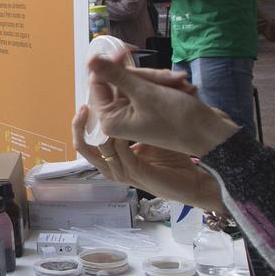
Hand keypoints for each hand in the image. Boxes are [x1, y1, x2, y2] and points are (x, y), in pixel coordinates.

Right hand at [71, 108, 224, 210]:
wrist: (194, 179)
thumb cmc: (173, 156)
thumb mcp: (149, 131)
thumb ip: (134, 118)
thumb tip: (121, 97)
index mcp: (114, 156)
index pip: (89, 139)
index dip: (84, 121)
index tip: (87, 99)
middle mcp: (114, 165)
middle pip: (84, 148)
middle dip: (79, 127)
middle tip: (82, 108)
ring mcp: (123, 172)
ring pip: (98, 154)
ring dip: (98, 132)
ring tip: (98, 113)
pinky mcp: (136, 174)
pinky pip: (120, 157)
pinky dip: (117, 142)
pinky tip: (118, 128)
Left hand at [85, 54, 237, 155]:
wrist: (213, 135)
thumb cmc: (178, 119)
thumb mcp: (145, 94)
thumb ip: (116, 75)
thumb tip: (90, 60)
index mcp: (110, 119)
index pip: (99, 82)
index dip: (114, 64)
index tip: (128, 50)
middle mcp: (120, 116)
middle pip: (123, 79)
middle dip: (149, 76)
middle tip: (171, 80)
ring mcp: (137, 111)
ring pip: (141, 80)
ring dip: (162, 79)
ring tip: (181, 85)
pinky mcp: (152, 106)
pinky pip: (153, 86)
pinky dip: (169, 85)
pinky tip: (186, 89)